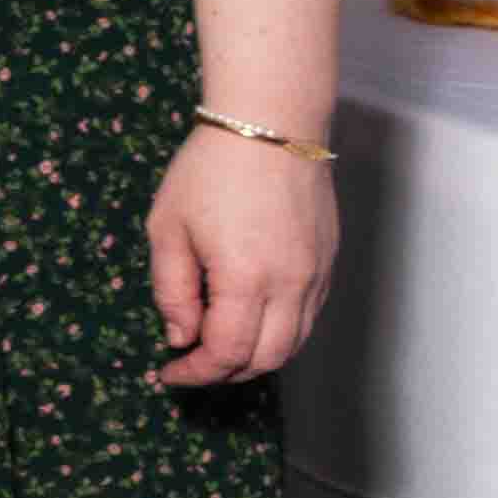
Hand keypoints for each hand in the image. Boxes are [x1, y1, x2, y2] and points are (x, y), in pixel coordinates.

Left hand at [152, 125, 338, 390]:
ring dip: (255, 356)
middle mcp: (292, 284)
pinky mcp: (329, 261)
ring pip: (294, 343)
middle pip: (266, 359)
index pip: (227, 353)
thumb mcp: (168, 229)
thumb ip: (172, 290)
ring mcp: (317, 274)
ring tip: (217, 345)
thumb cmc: (211, 169)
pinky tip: (249, 318)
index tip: (169, 371)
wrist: (271, 124)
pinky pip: (308, 316)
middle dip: (225, 373)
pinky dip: (280, 332)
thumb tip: (180, 337)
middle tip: (191, 364)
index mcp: (247, 279)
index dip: (196, 373)